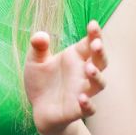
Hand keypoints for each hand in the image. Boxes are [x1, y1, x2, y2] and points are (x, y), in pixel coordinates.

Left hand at [24, 20, 107, 134]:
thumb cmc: (41, 81)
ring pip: (98, 84)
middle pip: (100, 62)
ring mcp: (82, 91)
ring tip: (89, 68)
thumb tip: (40, 35)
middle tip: (96, 44)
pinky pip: (89, 109)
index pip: (89, 44)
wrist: (39, 109)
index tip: (93, 24)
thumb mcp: (35, 61)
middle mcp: (82, 73)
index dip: (94, 34)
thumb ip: (38, 48)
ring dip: (97, 76)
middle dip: (100, 53)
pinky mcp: (77, 110)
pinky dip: (88, 104)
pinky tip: (82, 98)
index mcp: (75, 58)